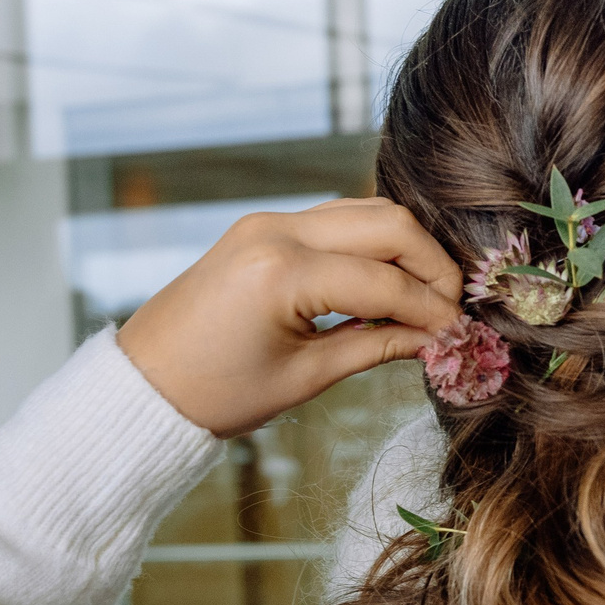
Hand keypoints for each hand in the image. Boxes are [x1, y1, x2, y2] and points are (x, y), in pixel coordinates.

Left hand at [115, 197, 463, 436]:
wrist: (146, 382)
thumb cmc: (216, 393)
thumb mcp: (304, 378)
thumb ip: (377, 346)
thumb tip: (436, 338)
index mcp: (281, 273)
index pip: (385, 281)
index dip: (431, 309)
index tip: (458, 334)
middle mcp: (276, 231)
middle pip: (388, 223)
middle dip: (431, 264)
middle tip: (449, 309)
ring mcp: (268, 221)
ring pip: (365, 212)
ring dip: (405, 249)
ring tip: (423, 298)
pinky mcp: (263, 226)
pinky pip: (337, 221)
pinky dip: (371, 247)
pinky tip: (385, 287)